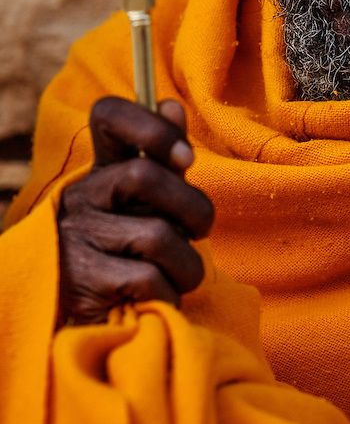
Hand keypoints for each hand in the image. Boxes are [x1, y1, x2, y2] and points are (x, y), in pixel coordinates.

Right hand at [57, 96, 213, 325]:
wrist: (91, 319)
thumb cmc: (132, 253)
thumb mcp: (149, 204)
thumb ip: (163, 160)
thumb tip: (171, 105)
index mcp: (102, 170)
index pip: (109, 116)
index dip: (152, 127)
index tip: (185, 158)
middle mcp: (81, 196)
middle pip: (145, 175)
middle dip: (193, 208)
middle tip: (198, 232)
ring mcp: (76, 237)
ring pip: (157, 235)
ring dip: (187, 264)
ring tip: (177, 275)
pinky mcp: (81, 281)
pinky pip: (150, 280)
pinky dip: (169, 295)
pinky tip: (157, 299)